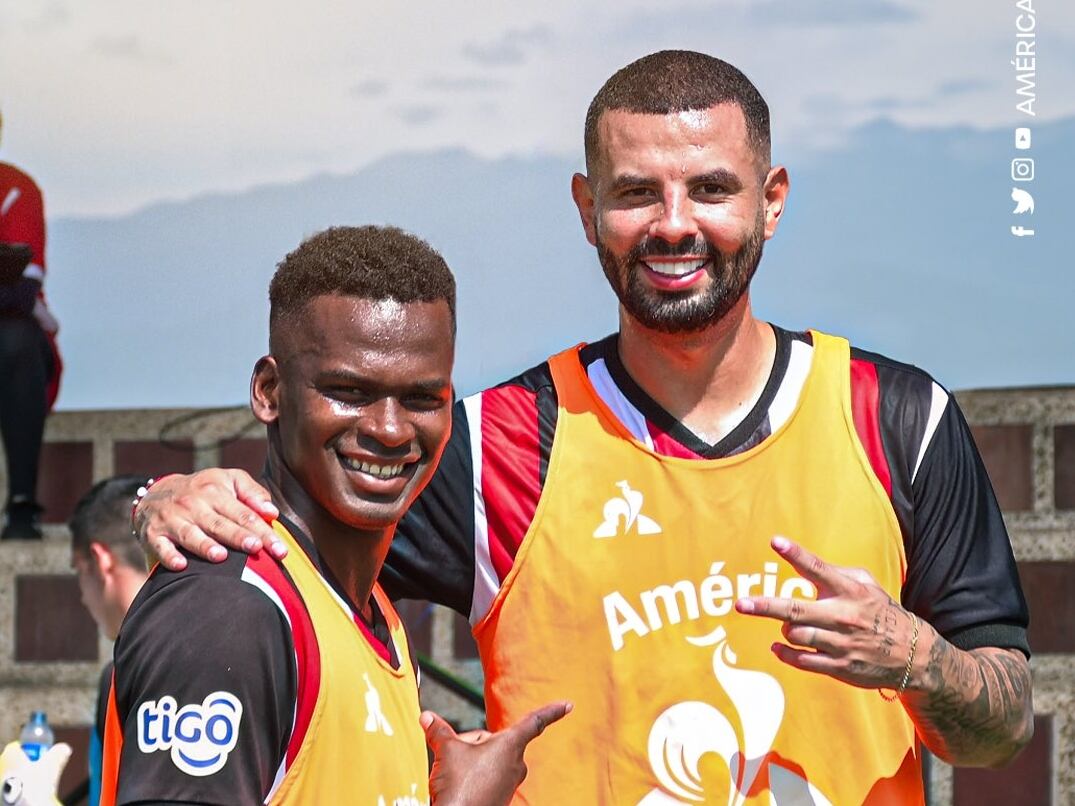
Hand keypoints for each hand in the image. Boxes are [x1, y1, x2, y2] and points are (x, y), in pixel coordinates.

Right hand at [134, 469, 284, 570]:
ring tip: (221, 556)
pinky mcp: (153, 534)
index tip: (279, 549)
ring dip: (204, 545)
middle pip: (220, 524)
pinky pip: (161, 546)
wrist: (155, 493)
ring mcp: (172, 519)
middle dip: (238, 537)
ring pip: (191, 534)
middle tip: (255, 548)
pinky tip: (181, 565)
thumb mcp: (228, 480)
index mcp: (216, 491)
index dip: (263, 531)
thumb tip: (272, 512)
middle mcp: (194, 504)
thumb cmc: (203, 489)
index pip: (244, 514)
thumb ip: (252, 493)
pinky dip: (169, 556)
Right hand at [422, 701, 571, 804]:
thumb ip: (439, 731)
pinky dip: (470, 774)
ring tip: (455, 777)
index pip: (535, 722)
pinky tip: (458, 786)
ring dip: (468, 760)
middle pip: (491, 739)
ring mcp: (509, 781)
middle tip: (456, 760)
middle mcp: (515, 763)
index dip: (551, 711)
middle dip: (470, 742)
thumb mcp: (446, 752)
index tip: (569, 705)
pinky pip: (484, 774)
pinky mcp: (500, 795)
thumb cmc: (459, 788)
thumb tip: (426, 717)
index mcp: (510, 745)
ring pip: (486, 757)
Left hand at [734, 536, 915, 689]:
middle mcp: (843, 616)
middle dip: (765, 606)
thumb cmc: (880, 612)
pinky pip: (802, 661)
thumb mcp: (867, 585)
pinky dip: (785, 653)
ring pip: (796, 635)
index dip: (796, 554)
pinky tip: (777, 646)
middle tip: (741, 603)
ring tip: (790, 625)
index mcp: (849, 591)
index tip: (775, 542)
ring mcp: (840, 644)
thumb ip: (836, 573)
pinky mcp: (839, 667)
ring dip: (785, 629)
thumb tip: (803, 564)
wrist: (913, 654)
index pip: (817, 569)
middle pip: (796, 610)